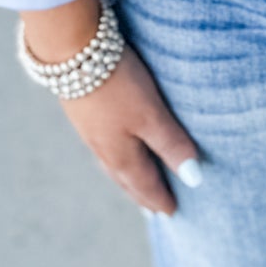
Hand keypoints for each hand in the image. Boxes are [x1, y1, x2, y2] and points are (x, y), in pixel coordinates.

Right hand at [59, 42, 202, 215]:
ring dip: (128, 177)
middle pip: (127, 179)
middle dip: (142, 194)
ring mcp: (90, 131)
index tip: (172, 214)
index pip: (145, 184)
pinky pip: (104, 146)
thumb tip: (194, 179)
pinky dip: (116, 156)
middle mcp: (104, 149)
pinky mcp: (84, 112)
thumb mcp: (150, 114)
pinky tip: (114, 145)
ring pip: (114, 163)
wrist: (71, 51)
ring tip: (135, 183)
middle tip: (154, 210)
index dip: (160, 199)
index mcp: (121, 156)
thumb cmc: (117, 84)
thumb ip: (171, 144)